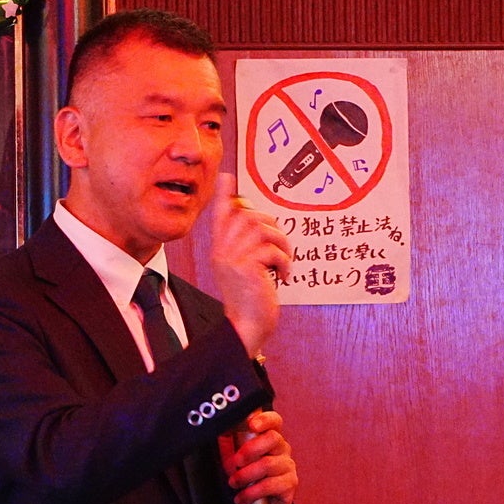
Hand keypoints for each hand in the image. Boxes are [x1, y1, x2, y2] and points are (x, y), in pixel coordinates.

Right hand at [209, 175, 290, 356]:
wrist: (246, 326)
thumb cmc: (250, 298)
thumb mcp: (243, 268)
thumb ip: (246, 246)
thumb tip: (258, 221)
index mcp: (220, 250)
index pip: (219, 216)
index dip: (223, 195)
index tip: (226, 177)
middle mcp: (222, 251)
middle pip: (246, 215)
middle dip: (271, 224)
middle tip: (281, 246)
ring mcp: (232, 259)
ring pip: (261, 229)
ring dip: (281, 244)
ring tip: (284, 263)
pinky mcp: (246, 268)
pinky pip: (271, 250)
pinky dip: (284, 262)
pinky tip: (283, 277)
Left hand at [218, 409, 297, 503]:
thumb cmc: (248, 478)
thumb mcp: (235, 460)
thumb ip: (229, 445)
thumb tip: (220, 431)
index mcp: (270, 438)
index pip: (274, 421)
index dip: (265, 419)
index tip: (251, 424)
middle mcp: (282, 449)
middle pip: (273, 438)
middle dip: (250, 449)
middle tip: (234, 462)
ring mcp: (288, 466)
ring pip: (268, 464)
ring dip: (246, 475)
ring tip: (233, 483)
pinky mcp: (289, 485)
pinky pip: (270, 485)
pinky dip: (251, 492)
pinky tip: (241, 498)